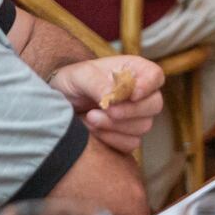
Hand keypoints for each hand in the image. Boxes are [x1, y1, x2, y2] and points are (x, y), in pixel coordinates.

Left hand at [49, 56, 165, 154]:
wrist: (59, 103)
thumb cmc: (73, 82)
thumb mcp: (80, 76)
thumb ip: (97, 83)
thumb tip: (113, 96)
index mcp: (134, 71)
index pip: (155, 76)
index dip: (148, 86)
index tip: (132, 94)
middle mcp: (139, 94)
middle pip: (155, 104)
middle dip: (130, 110)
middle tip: (107, 109)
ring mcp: (136, 117)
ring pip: (143, 126)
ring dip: (115, 125)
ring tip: (90, 117)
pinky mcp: (127, 137)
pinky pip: (131, 143)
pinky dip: (111, 139)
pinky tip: (93, 130)